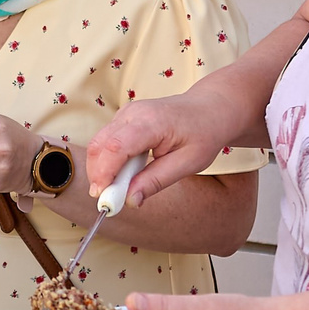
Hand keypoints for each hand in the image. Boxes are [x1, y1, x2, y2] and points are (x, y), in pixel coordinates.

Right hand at [84, 88, 245, 210]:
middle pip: (100, 145)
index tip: (104, 198)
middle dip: (98, 175)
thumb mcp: (188, 164)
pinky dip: (109, 162)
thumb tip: (130, 200)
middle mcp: (134, 113)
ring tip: (122, 189)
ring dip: (102, 170)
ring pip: (99, 144)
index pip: (117, 147)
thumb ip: (156, 181)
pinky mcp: (123, 119)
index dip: (104, 174)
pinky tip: (126, 173)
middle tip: (110, 201)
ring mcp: (126, 113)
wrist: (209, 108)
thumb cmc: (203, 133)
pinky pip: (106, 142)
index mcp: (153, 122)